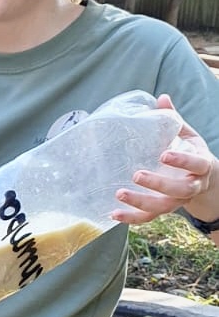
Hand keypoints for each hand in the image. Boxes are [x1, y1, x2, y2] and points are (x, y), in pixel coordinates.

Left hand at [111, 94, 216, 224]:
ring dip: (141, 202)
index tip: (164, 154)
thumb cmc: (191, 152)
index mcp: (201, 165)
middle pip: (179, 190)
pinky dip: (131, 218)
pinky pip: (148, 218)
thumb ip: (174, 119)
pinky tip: (114, 214)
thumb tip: (162, 98)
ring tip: (119, 193)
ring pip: (162, 207)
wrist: (203, 179)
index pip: (196, 164)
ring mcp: (178, 201)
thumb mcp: (187, 135)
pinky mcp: (164, 209)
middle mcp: (191, 186)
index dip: (182, 161)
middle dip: (158, 184)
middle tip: (137, 174)